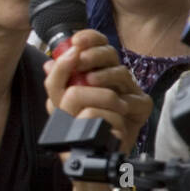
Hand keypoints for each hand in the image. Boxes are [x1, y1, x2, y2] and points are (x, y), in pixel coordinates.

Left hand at [42, 29, 151, 153]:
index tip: (76, 40)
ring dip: (104, 75)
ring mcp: (128, 90)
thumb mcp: (59, 103)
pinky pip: (135, 99)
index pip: (96, 44)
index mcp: (96, 69)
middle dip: (93, 54)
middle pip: (109, 53)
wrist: (90, 153)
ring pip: (122, 72)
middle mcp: (113, 76)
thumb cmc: (77, 125)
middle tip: (80, 59)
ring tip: (89, 81)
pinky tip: (112, 105)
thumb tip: (48, 64)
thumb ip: (55, 83)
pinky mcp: (141, 107)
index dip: (89, 38)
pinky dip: (122, 101)